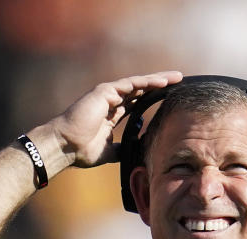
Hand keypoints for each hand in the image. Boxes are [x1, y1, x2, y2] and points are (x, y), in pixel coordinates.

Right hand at [49, 71, 182, 168]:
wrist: (66, 146)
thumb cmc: (81, 151)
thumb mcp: (109, 153)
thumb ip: (122, 149)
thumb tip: (137, 152)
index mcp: (113, 114)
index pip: (138, 102)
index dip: (153, 99)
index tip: (170, 99)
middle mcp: (111, 101)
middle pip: (141, 90)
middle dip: (160, 86)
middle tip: (180, 82)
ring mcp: (108, 95)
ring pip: (138, 84)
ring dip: (158, 80)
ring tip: (177, 78)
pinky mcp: (105, 91)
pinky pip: (131, 84)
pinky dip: (147, 82)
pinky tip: (162, 82)